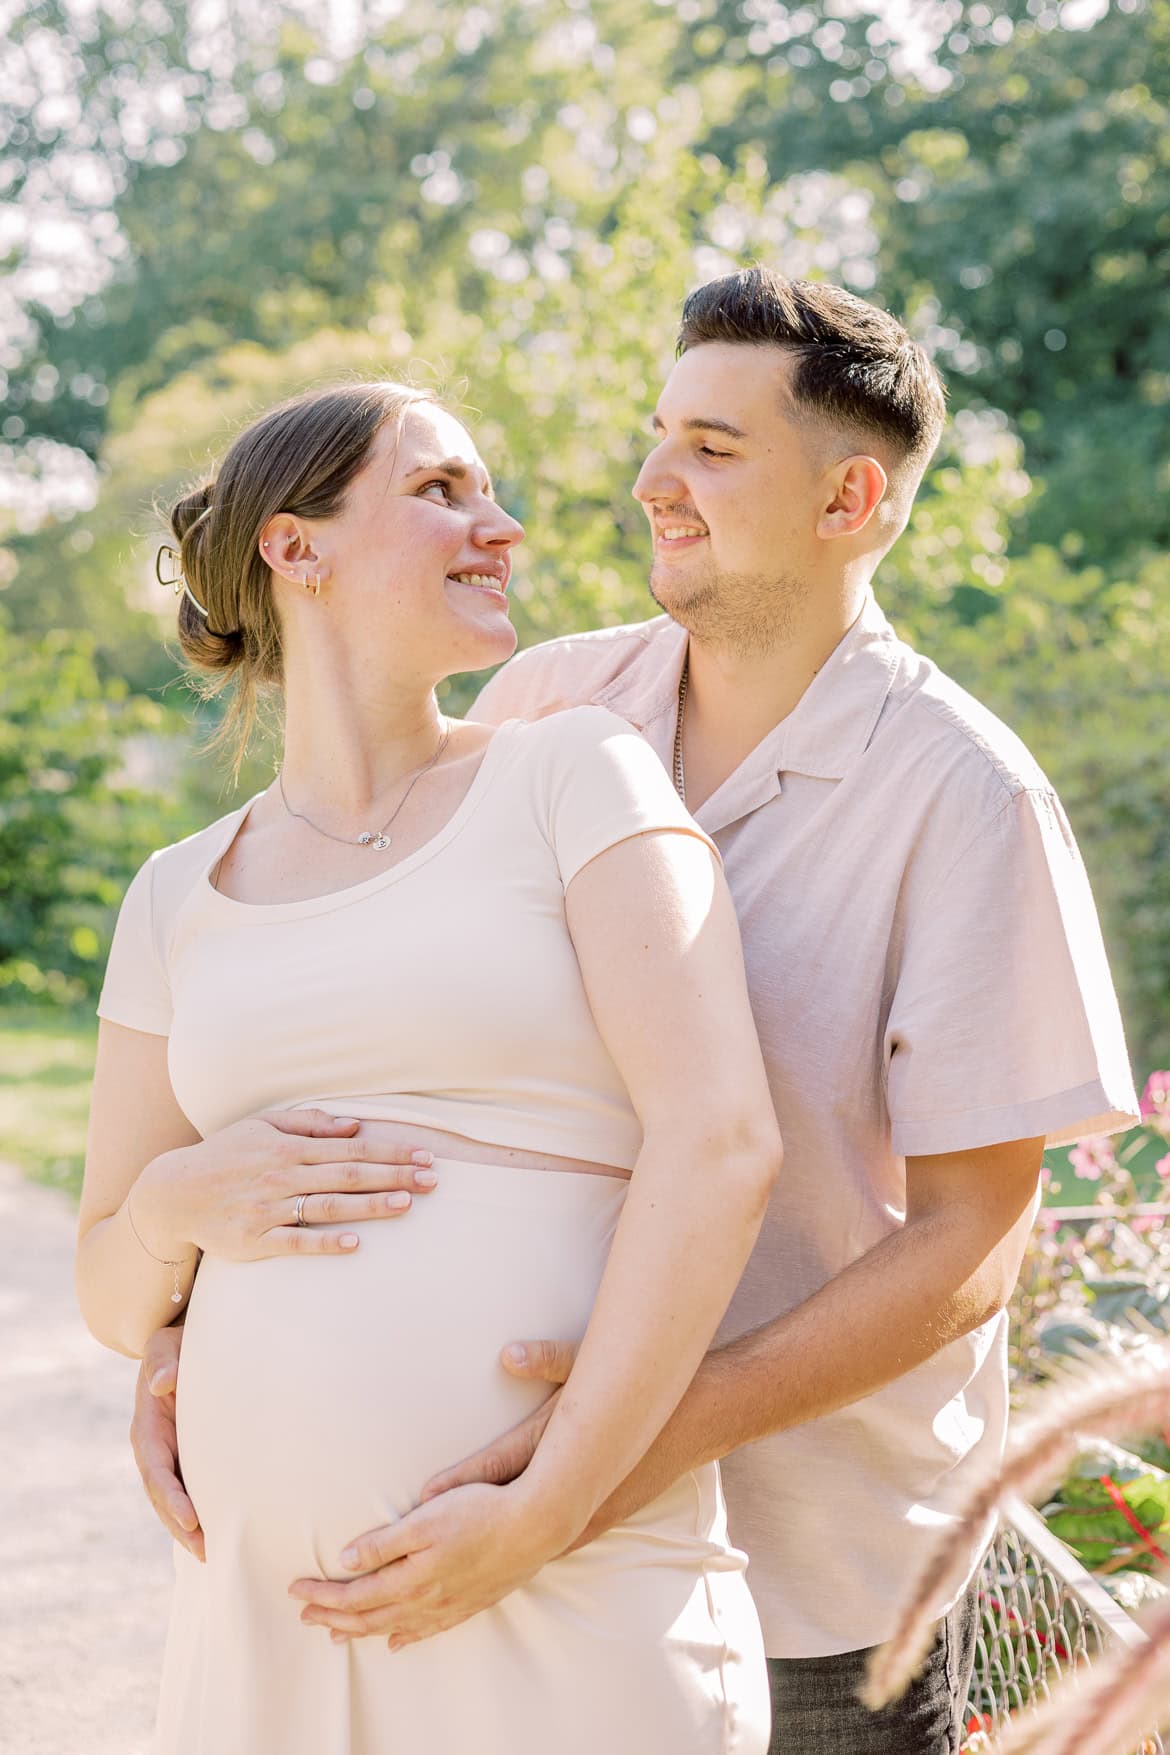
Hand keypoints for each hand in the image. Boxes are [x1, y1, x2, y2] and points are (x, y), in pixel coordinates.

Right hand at [130, 1107, 436, 1262]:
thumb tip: (353, 1125)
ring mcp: (269, 1208)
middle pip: (348, 1175)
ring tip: (405, 1205)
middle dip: (393, 1176)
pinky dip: (325, 1243)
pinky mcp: (255, 1240)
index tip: (425, 1156)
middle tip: (432, 1180)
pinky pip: (295, 1243)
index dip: (391, 1151)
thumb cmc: (225, 1155)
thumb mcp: (262, 1126)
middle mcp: (283, 1175)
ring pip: (328, 1207)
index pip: (351, 1148)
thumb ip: (309, 1124)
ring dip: (369, 1205)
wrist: (173, 1193)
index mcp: (289, 1147)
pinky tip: (354, 1244)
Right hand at [131, 1324, 203, 1560]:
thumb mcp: (167, 1344)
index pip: (156, 1467)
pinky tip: (220, 1531)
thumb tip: (161, 1384)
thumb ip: (164, 1360)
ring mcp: (170, 1455)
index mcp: (148, 1426)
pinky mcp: (187, 1456)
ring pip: (175, 1498)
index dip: (171, 1495)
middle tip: (205, 1549)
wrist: (183, 1345)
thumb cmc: (177, 1343)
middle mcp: (155, 1446)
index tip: (190, 1517)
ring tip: (213, 1553)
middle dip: (180, 1524)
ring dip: (190, 1527)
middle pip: (163, 1494)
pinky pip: (191, 1487)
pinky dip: (200, 1511)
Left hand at [289, 1481, 568, 1648]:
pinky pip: (427, 1630)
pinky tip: (397, 1642)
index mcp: (410, 1578)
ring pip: (394, 1627)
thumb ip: (383, 1542)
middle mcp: (426, 1600)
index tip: (295, 1591)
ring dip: (361, 1631)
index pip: (353, 1596)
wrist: (535, 1526)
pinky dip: (404, 1637)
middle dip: (332, 1616)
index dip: (322, 1595)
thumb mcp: (425, 1519)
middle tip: (304, 1614)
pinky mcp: (469, 1604)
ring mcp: (449, 1606)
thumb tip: (346, 1561)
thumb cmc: (480, 1513)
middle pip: (368, 1617)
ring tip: (337, 1634)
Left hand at [422, 1337, 721, 1551]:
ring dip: (490, 1550)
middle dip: (464, 1531)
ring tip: (447, 1565)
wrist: (698, 1418)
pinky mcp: (596, 1523)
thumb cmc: (642, 1389)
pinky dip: (520, 1551)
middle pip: (507, 1518)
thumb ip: (550, 1360)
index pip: (503, 1471)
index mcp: (565, 1455)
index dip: (460, 1483)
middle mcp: (574, 1494)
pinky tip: (499, 1561)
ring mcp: (587, 1514)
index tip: (420, 1497)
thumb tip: (510, 1353)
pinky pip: (549, 1543)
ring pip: (527, 1541)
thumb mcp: (593, 1367)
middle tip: (421, 1546)